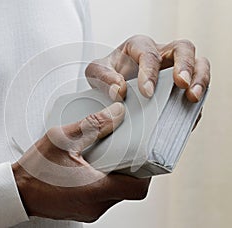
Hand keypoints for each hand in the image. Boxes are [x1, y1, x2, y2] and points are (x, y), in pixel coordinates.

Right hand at [12, 103, 149, 221]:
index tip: (145, 153)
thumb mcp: (62, 138)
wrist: (16, 191)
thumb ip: (93, 124)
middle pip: (130, 190)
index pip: (137, 188)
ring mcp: (90, 211)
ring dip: (118, 175)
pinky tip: (95, 166)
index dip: (147, 171)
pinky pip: (104, 197)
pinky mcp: (84, 210)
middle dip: (132, 169)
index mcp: (95, 189)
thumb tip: (118, 113)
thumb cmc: (35, 168)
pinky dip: (106, 182)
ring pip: (118, 194)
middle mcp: (96, 205)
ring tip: (109, 154)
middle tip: (127, 147)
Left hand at [85, 35, 210, 102]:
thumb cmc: (106, 75)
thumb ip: (103, 77)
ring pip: (199, 64)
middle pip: (184, 49)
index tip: (147, 92)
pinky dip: (196, 101)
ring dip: (200, 80)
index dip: (150, 72)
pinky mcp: (180, 87)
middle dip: (186, 66)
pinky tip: (189, 114)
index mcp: (139, 47)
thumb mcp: (95, 72)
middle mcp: (161, 54)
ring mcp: (174, 69)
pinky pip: (195, 89)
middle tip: (182, 85)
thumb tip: (120, 89)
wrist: (112, 86)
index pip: (149, 54)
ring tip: (193, 98)